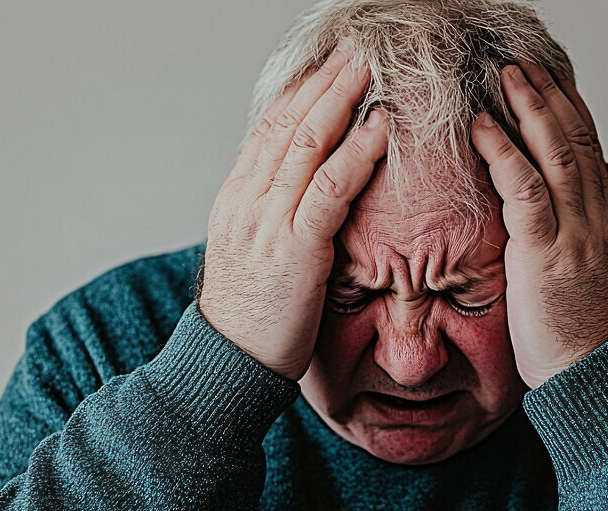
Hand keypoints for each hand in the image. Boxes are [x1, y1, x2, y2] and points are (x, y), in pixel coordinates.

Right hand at [199, 38, 388, 379]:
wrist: (227, 362)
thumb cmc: (248, 315)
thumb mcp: (250, 253)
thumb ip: (270, 217)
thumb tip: (297, 194)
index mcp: (235, 198)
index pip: (268, 128)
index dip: (300, 92)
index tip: (327, 67)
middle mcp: (247, 199)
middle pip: (288, 123)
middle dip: (324, 82)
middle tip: (353, 50)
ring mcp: (268, 221)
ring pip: (308, 144)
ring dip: (343, 101)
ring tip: (370, 70)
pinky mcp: (295, 249)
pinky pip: (330, 189)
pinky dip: (357, 154)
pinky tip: (380, 129)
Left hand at [471, 61, 607, 388]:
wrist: (594, 376)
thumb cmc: (578, 337)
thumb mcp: (579, 278)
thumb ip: (564, 242)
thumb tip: (535, 227)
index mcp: (605, 223)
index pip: (590, 154)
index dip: (569, 114)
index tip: (548, 86)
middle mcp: (598, 217)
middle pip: (578, 140)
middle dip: (551, 96)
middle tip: (525, 64)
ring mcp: (578, 232)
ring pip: (559, 152)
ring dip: (531, 108)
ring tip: (507, 74)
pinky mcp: (549, 251)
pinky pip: (525, 189)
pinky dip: (504, 152)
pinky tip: (482, 127)